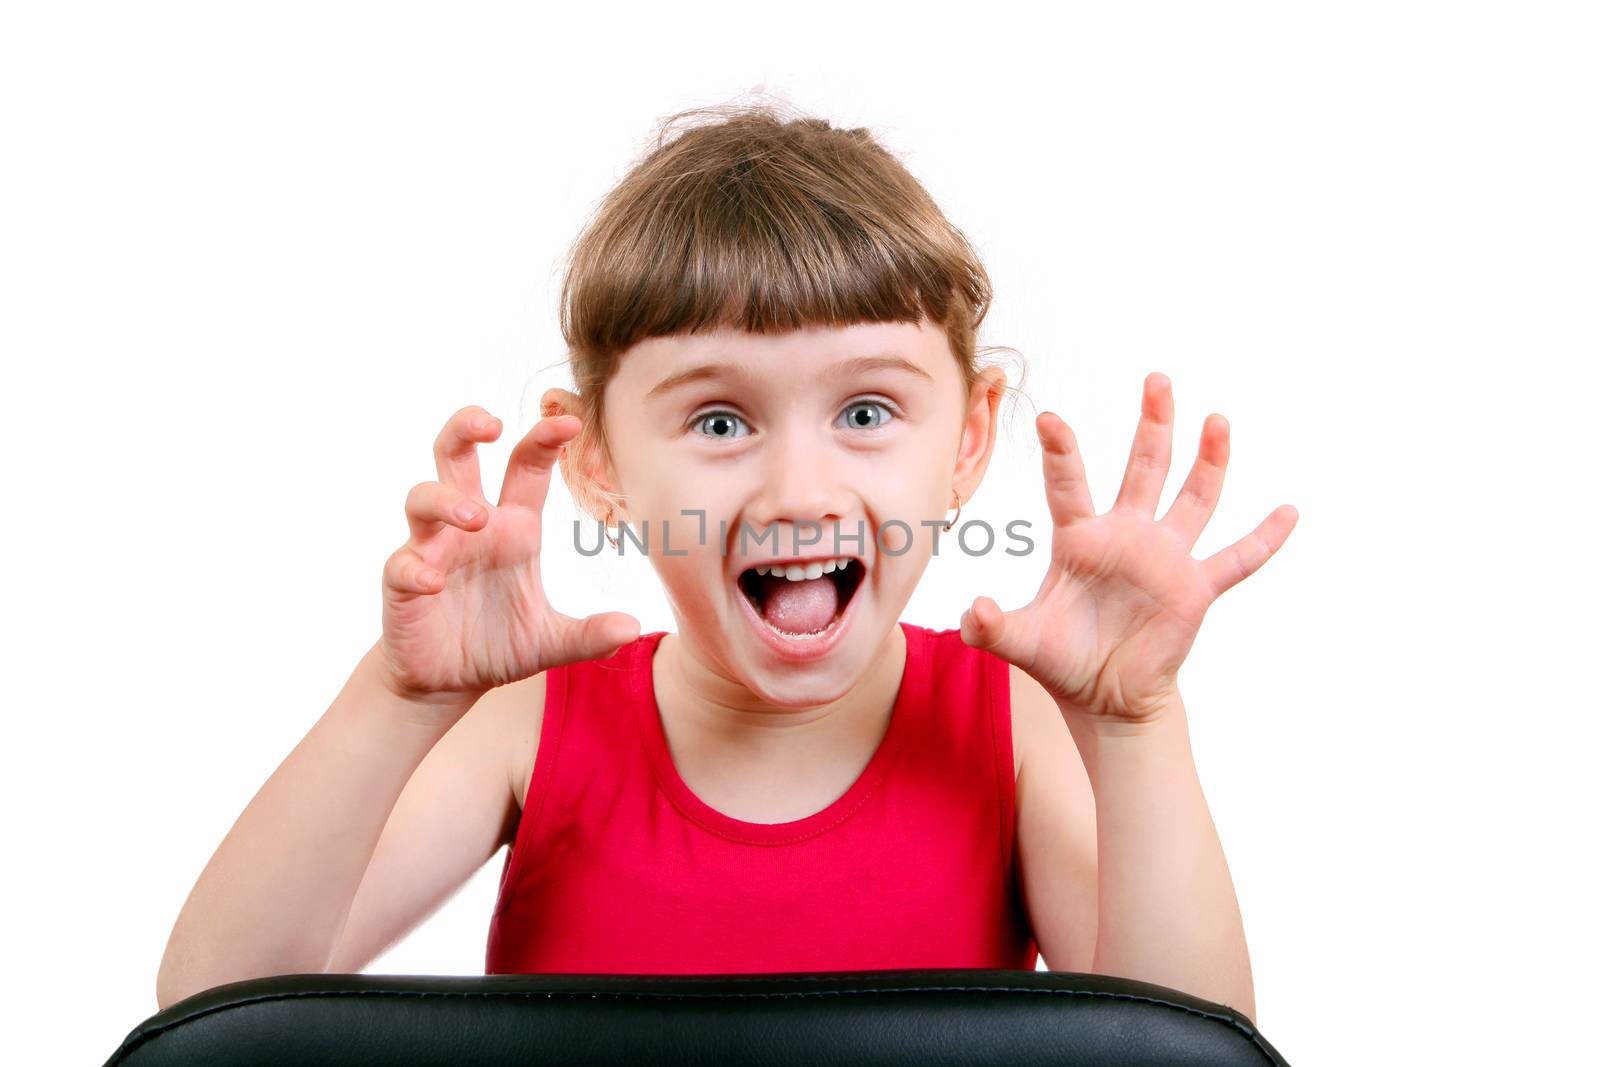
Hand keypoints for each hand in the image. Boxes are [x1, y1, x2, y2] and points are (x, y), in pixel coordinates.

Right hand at [377, 406, 639, 707]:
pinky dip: (417, 567)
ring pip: (423, 498)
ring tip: (475, 517)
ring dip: (447, 500)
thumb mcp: (551, 642)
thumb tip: (633, 630)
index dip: (544, 440)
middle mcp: (470, 528)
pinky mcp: (402, 581)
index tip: (569, 422)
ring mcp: (432, 549)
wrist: (447, 682)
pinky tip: (434, 582)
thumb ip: (589, 635)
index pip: (525, 468)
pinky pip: (403, 563)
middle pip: (457, 455)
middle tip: (491, 423)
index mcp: (513, 528)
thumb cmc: (498, 646)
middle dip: (467, 427)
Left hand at [960, 373, 1296, 723]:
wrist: (1107, 697)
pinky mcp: (1195, 588)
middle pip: (1142, 468)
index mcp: (1079, 539)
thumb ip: (992, 628)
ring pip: (1193, 498)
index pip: (1067, 486)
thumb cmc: (1062, 660)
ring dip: (1208, 461)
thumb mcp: (1021, 643)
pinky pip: (1236, 559)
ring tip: (1217, 420)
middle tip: (1157, 379)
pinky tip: (1288, 511)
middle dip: (1151, 424)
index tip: (1052, 419)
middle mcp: (1126, 536)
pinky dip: (1263, 538)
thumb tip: (973, 614)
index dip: (1061, 453)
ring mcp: (1165, 558)